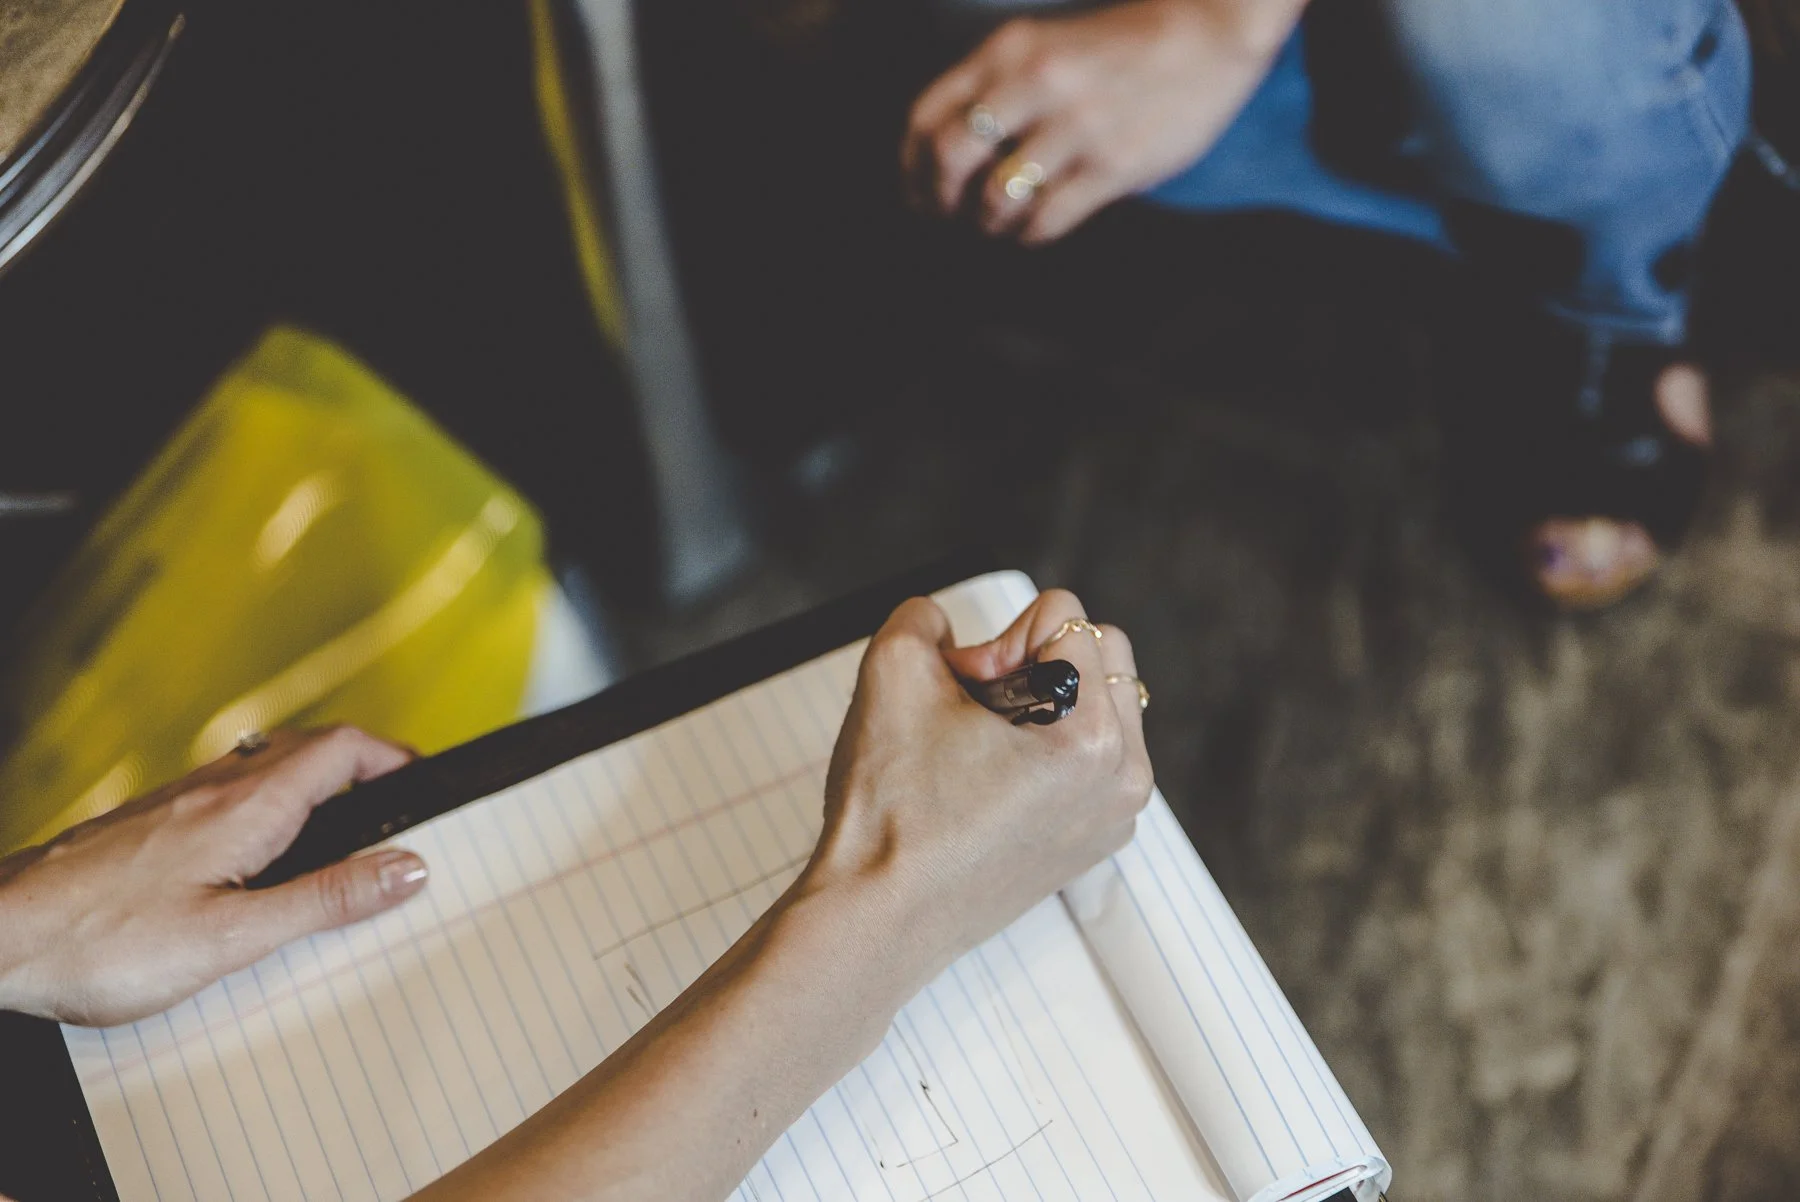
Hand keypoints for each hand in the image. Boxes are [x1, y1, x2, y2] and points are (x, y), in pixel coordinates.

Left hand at [0, 726, 426, 1025]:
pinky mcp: (150, 827)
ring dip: (316, 784)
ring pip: (266, 769)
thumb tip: (407, 868)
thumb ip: (325, 899)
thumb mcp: (233, 936)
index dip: (396, 757)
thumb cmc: (102, 943)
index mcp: (250, 808)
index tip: (428, 782)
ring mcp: (178, 805)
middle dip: (364, 767)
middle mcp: (215, 791)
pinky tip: (259, 857)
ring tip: (343, 830)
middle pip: (310, 749)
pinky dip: (270, 808)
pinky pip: (229, 796)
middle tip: (396, 803)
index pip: (344, 749)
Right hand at [797, 589, 1153, 985]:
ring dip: (1044, 700)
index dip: (997, 640)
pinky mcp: (1094, 838)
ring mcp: (1115, 816)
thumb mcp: (893, 674)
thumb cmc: (891, 815)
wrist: (877, 917)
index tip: (961, 691)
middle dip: (1033, 661)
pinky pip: (1092, 755)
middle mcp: (1125, 779)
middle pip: (1103, 653)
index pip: (1065, 616)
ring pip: (1101, 702)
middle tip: (972, 707)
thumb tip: (944, 627)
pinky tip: (992, 777)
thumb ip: (922, 618)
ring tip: (981, 743)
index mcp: (1095, 740)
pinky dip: (1049, 745)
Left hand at [900, 0, 1297, 242]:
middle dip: (937, 195)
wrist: (1209, 35)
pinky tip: (1032, 229)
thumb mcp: (1046, 44)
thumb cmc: (1122, 45)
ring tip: (996, 223)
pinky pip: (1047, 218)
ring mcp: (1076, 126)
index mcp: (1011, 49)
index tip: (914, 187)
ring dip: (987, 221)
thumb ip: (998, 85)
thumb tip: (950, 151)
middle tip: (944, 214)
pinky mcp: (1113, 165)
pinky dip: (1029, 234)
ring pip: (996, 196)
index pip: (930, 112)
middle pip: (951, 154)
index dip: (911, 162)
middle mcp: (1037, 83)